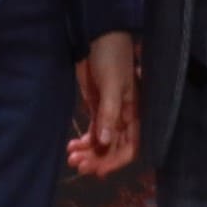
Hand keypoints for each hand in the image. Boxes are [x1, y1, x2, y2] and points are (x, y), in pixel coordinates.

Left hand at [66, 31, 138, 177]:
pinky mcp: (97, 106)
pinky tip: (71, 146)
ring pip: (101, 142)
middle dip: (97, 159)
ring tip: (71, 157)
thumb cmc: (111, 56)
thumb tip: (104, 142)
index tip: (98, 170)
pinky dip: (83, 141)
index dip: (116, 160)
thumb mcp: (112, 84)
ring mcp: (110, 112)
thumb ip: (108, 113)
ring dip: (88, 153)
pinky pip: (92, 131)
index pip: (132, 145)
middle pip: (114, 147)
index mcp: (136, 111)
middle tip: (78, 165)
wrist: (97, 36)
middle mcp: (125, 116)